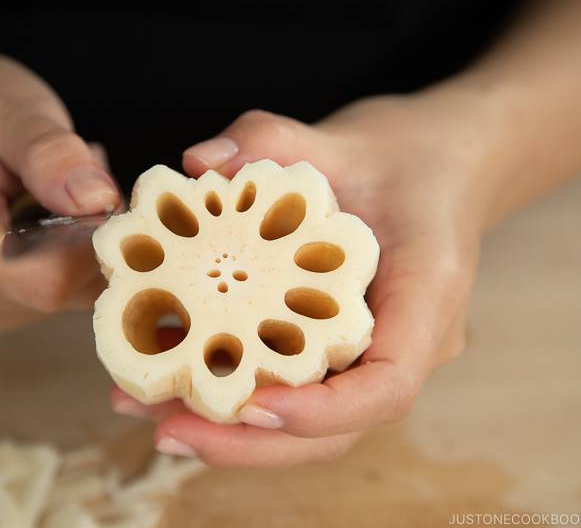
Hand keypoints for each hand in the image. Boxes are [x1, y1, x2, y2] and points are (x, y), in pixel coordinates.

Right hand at [0, 36, 119, 338]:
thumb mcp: (11, 106)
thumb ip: (53, 154)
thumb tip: (99, 201)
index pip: (41, 277)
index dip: (91, 248)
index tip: (107, 202)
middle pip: (51, 292)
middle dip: (84, 243)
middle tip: (77, 186)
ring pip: (53, 301)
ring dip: (71, 253)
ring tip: (46, 200)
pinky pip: (38, 304)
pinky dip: (54, 266)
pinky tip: (33, 227)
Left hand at [111, 92, 504, 465]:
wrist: (435, 169)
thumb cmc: (402, 156)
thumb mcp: (342, 137)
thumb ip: (272, 140)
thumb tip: (196, 163)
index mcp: (427, 296)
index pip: (387, 386)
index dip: (318, 412)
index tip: (248, 406)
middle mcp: (404, 344)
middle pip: (335, 430)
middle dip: (248, 443)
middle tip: (166, 430)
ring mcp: (372, 355)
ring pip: (307, 424)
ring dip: (227, 429)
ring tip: (146, 406)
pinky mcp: (339, 350)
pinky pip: (290, 386)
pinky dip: (230, 388)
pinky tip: (168, 366)